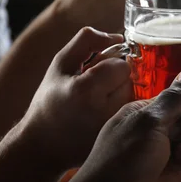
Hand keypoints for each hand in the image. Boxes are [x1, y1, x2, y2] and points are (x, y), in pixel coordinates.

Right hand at [20, 27, 133, 172]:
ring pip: (136, 97)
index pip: (122, 66)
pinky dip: (126, 110)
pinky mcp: (121, 137)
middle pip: (131, 81)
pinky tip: (107, 114)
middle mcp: (104, 111)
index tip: (95, 72)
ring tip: (101, 101)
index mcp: (86, 90)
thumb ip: (87, 41)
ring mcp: (115, 127)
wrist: (44, 144)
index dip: (110, 65)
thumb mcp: (61, 63)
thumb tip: (119, 37)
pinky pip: (136, 114)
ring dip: (123, 94)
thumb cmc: (51, 100)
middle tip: (98, 87)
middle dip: (118, 80)